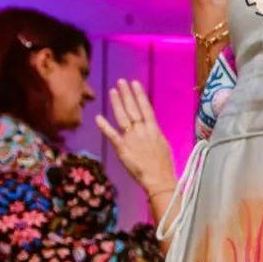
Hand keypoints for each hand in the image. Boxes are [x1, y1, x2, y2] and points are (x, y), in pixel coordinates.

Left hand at [97, 79, 176, 217]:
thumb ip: (154, 134)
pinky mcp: (122, 149)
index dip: (140, 95)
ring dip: (117, 103)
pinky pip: (112, 135)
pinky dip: (104, 126)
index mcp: (154, 130)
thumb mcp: (163, 145)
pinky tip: (98, 117)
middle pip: (133, 109)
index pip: (146, 108)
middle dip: (127, 94)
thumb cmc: (164, 165)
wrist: (159, 180)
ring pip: (123, 117)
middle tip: (121, 82)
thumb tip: (150, 127)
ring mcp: (131, 139)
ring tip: (112, 91)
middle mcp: (142, 131)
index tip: (135, 84)